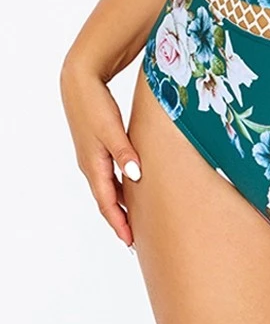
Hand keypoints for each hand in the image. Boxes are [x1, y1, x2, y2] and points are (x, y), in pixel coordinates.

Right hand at [60, 61, 141, 248]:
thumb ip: (124, 152)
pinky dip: (117, 185)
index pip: (106, 202)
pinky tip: (129, 184)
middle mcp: (91, 164)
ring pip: (107, 187)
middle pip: (106, 199)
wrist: (79, 82)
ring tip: (133, 217)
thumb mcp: (111, 129)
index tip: (129, 241)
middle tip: (133, 237)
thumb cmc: (94, 104)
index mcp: (93, 164)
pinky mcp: (97, 145)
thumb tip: (135, 176)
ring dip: (118, 203)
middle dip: (118, 219)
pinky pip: (107, 174)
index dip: (118, 222)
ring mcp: (92, 155)